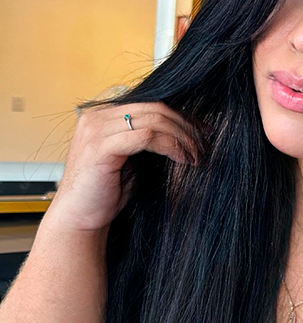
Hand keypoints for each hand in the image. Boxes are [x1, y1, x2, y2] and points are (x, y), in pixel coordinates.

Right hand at [47, 102, 201, 233]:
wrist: (80, 217)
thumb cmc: (107, 191)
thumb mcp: (133, 158)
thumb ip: (148, 139)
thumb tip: (186, 130)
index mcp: (103, 115)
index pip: (151, 105)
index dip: (181, 117)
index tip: (202, 132)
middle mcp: (96, 117)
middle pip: (155, 109)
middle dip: (185, 127)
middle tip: (202, 146)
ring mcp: (96, 131)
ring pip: (154, 121)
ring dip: (181, 138)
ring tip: (195, 156)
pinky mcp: (100, 148)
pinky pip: (145, 137)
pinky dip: (169, 146)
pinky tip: (181, 159)